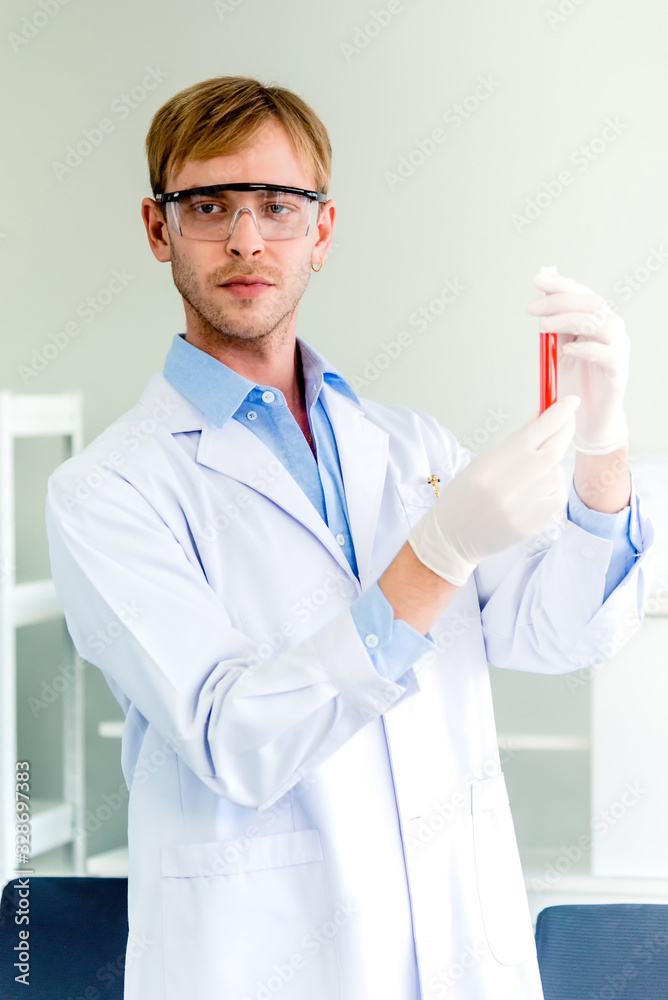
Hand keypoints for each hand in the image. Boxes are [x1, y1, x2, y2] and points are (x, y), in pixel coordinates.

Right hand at [407, 396, 579, 585]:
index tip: (571, 402)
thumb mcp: (484, 462)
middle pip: (553, 449)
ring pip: (556, 472)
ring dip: (551, 467)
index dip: (557, 414)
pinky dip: (552, 488)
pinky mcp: (535, 522)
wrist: (455, 536)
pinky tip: (533, 493)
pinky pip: (558, 494)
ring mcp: (524, 505)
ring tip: (527, 477)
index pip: (535, 431)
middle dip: (563, 433)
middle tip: (566, 423)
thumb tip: (544, 419)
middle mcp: (510, 483)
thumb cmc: (465, 495)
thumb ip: (516, 442)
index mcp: (493, 463)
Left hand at [527, 270, 629, 454]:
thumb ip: (554, 326)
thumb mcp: (559, 348)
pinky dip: (586, 348)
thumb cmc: (574, 381)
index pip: (581, 294)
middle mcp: (610, 329)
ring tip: (544, 327)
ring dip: (570, 321)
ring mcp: (617, 348)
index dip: (560, 285)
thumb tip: (539, 299)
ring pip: (600, 324)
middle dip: (558, 302)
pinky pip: (607, 353)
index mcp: (596, 320)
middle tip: (532, 309)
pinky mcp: (618, 370)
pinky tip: (567, 350)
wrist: (586, 416)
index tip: (537, 279)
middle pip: (590, 304)